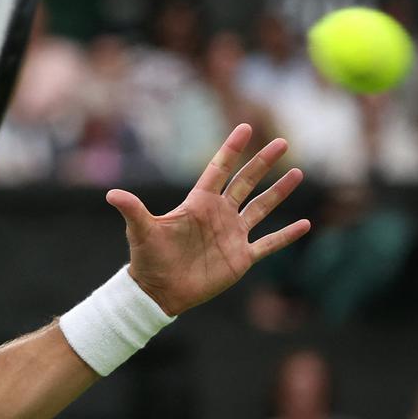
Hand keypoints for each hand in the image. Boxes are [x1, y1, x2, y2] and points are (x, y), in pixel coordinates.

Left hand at [110, 124, 309, 315]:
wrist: (158, 291)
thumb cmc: (148, 258)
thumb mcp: (141, 231)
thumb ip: (132, 210)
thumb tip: (111, 194)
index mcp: (198, 203)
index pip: (218, 169)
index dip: (231, 149)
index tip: (245, 127)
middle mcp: (219, 214)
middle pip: (245, 182)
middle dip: (263, 163)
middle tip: (283, 142)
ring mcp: (232, 235)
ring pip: (262, 208)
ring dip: (280, 192)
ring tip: (298, 173)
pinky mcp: (241, 258)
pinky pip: (269, 243)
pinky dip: (287, 235)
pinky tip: (306, 225)